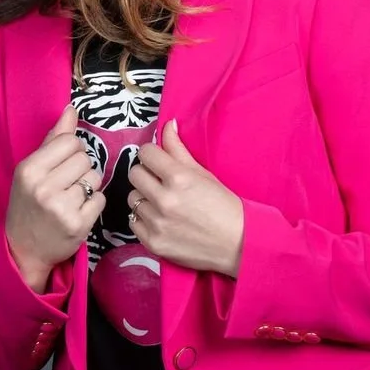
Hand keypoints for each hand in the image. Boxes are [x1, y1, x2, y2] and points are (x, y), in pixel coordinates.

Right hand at [4, 103, 105, 289]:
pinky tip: (78, 211)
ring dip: (88, 186)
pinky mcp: (78, 225)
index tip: (63, 164)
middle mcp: (43, 188)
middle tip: (67, 184)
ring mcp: (61, 208)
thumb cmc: (28, 204)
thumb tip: (71, 110)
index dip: (72, 151)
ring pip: (95, 178)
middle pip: (85, 159)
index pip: (70, 141)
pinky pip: (101, 199)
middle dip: (81, 169)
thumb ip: (53, 140)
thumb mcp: (31, 170)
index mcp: (29, 170)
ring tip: (72, 198)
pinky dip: (93, 204)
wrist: (24, 249)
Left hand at [128, 119, 244, 276]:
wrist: (237, 243)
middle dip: (146, 174)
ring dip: (144, 198)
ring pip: (132, 198)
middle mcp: (164, 200)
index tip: (158, 161)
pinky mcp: (153, 243)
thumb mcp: (203, 173)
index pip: (145, 153)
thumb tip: (167, 125)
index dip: (152, 155)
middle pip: (135, 174)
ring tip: (162, 203)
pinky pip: (133, 222)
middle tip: (159, 182)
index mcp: (179, 178)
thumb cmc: (223, 205)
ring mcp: (157, 223)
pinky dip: (143, 220)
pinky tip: (160, 220)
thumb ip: (179, 149)